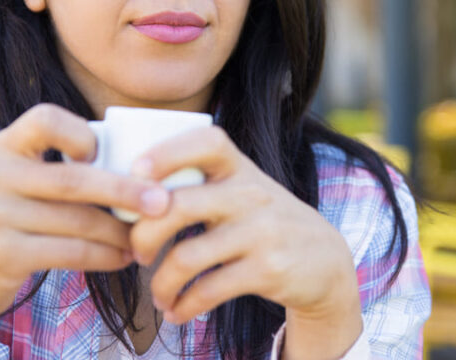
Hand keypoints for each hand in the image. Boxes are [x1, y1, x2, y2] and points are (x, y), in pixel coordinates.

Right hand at [0, 103, 153, 322]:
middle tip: (163, 202)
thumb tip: (142, 165)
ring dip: (120, 232)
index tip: (102, 154)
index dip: (79, 133)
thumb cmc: (13, 219)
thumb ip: (61, 166)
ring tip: (146, 237)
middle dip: (126, 191)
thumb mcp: (20, 181)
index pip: (45, 119)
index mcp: (3, 146)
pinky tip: (123, 258)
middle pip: (74, 180)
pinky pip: (69, 252)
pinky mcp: (1, 254)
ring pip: (77, 221)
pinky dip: (104, 256)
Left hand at [128, 126, 362, 355]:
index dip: (166, 153)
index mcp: (241, 169)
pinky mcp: (268, 269)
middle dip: (143, 234)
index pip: (206, 142)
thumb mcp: (244, 191)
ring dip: (160, 283)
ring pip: (186, 257)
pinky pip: (208, 290)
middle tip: (137, 252)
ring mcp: (261, 232)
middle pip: (178, 205)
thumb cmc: (265, 222)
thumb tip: (130, 199)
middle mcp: (251, 194)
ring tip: (159, 294)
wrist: (324, 260)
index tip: (135, 173)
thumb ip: (202, 187)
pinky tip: (177, 312)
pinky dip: (184, 306)